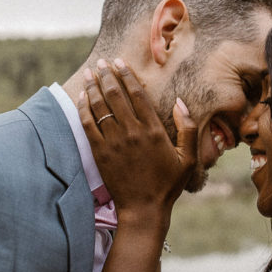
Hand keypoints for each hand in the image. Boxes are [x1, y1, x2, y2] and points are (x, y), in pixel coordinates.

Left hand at [78, 58, 197, 222]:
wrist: (143, 209)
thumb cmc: (168, 184)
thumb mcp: (189, 158)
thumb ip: (188, 128)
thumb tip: (180, 101)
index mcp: (154, 130)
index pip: (137, 94)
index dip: (126, 75)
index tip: (119, 62)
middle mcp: (132, 132)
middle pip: (115, 95)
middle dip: (107, 75)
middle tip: (101, 62)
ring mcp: (113, 142)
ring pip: (100, 106)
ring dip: (93, 87)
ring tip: (89, 73)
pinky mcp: (100, 153)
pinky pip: (88, 124)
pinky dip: (84, 108)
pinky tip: (82, 98)